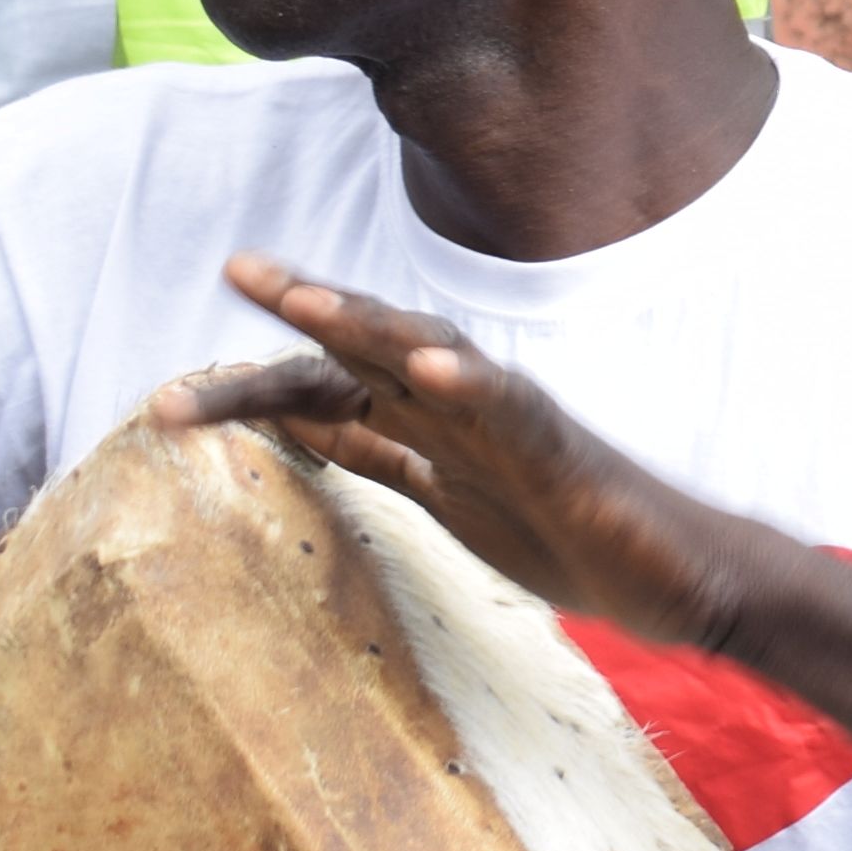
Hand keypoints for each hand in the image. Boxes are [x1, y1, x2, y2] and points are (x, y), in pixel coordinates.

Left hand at [155, 261, 769, 651]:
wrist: (678, 578)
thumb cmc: (569, 535)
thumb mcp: (447, 499)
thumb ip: (379, 454)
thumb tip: (298, 425)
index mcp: (431, 426)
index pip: (332, 388)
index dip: (258, 380)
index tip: (173, 391)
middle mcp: (466, 409)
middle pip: (369, 352)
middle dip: (303, 312)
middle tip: (237, 272)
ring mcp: (516, 426)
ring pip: (435, 358)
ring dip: (372, 324)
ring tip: (310, 301)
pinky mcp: (564, 453)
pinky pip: (516, 409)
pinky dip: (474, 383)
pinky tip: (432, 367)